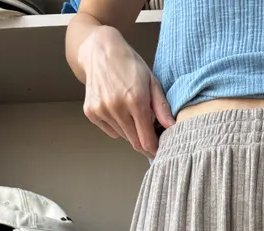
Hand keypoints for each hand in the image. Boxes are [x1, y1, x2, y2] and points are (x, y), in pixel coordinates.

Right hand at [78, 24, 174, 156]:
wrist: (101, 50)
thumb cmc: (130, 65)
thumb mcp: (151, 81)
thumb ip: (161, 107)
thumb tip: (172, 127)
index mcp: (135, 100)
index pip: (146, 140)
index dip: (154, 148)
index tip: (159, 148)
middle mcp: (116, 107)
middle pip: (134, 142)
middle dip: (144, 143)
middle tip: (150, 136)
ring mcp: (101, 110)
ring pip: (122, 137)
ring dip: (131, 132)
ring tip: (132, 114)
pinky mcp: (91, 112)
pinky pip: (110, 131)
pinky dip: (117, 127)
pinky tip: (118, 110)